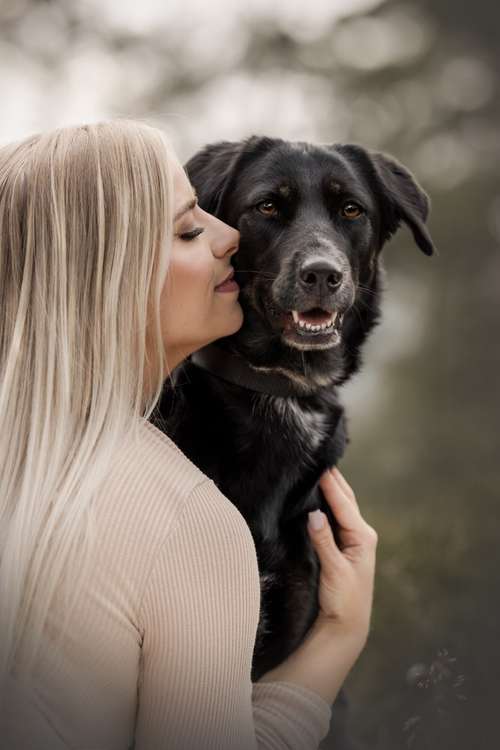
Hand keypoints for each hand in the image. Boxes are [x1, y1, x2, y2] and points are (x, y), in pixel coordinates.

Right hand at [307, 467, 377, 653]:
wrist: (346, 627)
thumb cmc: (344, 601)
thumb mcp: (335, 571)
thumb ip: (325, 542)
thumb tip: (314, 514)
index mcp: (362, 537)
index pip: (344, 503)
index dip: (331, 483)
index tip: (320, 464)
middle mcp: (360, 534)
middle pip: (345, 499)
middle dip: (333, 479)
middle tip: (318, 457)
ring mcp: (352, 539)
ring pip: (340, 505)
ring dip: (330, 488)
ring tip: (316, 468)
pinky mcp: (341, 545)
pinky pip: (334, 516)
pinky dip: (326, 502)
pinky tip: (315, 495)